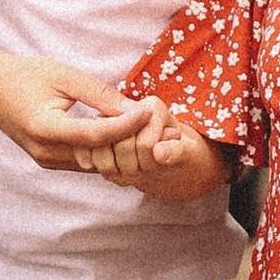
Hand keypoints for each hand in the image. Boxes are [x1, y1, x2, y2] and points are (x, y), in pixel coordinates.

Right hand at [0, 57, 145, 172]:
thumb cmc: (25, 75)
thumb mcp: (65, 77)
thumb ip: (100, 95)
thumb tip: (135, 108)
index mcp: (46, 129)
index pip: (97, 135)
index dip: (126, 126)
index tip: (149, 113)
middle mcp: (46, 152)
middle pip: (99, 155)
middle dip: (129, 142)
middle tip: (159, 127)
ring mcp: (46, 160)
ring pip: (94, 164)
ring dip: (118, 149)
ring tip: (144, 131)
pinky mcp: (48, 161)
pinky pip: (84, 162)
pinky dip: (103, 151)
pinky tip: (119, 134)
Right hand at [99, 101, 233, 201]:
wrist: (169, 158)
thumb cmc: (181, 154)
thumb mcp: (188, 153)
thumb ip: (176, 151)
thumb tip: (159, 153)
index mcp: (152, 107)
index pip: (143, 143)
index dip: (152, 159)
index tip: (163, 155)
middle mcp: (126, 111)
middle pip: (122, 150)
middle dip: (137, 166)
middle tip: (150, 163)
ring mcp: (108, 125)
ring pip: (104, 160)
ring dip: (122, 172)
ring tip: (139, 166)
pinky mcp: (96, 140)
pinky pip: (91, 161)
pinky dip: (109, 172)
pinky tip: (122, 171)